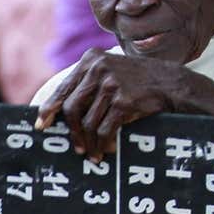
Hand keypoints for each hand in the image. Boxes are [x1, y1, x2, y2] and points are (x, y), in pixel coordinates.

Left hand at [37, 49, 190, 160]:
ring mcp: (112, 84)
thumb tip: (60, 110)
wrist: (171, 83)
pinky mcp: (124, 100)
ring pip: (88, 122)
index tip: (41, 125)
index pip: (63, 88)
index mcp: (91, 60)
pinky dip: (103, 144)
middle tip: (76, 147)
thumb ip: (88, 83)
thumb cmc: (137, 81)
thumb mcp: (110, 71)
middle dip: (72, 132)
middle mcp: (98, 69)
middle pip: (72, 108)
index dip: (49, 109)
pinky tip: (106, 151)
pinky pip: (105, 129)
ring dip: (89, 142)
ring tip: (92, 153)